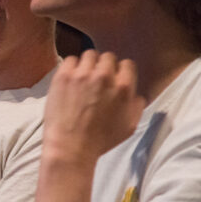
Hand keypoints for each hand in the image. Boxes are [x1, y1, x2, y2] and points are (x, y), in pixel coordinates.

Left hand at [42, 51, 144, 165]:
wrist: (71, 146)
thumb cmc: (101, 140)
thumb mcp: (130, 126)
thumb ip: (136, 105)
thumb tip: (136, 93)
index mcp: (124, 87)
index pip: (127, 64)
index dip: (121, 71)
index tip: (114, 79)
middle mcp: (105, 76)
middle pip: (108, 57)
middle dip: (105, 66)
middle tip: (98, 78)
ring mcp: (82, 74)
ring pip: (89, 55)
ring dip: (88, 64)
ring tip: (83, 77)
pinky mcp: (63, 75)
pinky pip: (70, 60)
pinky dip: (72, 67)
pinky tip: (71, 79)